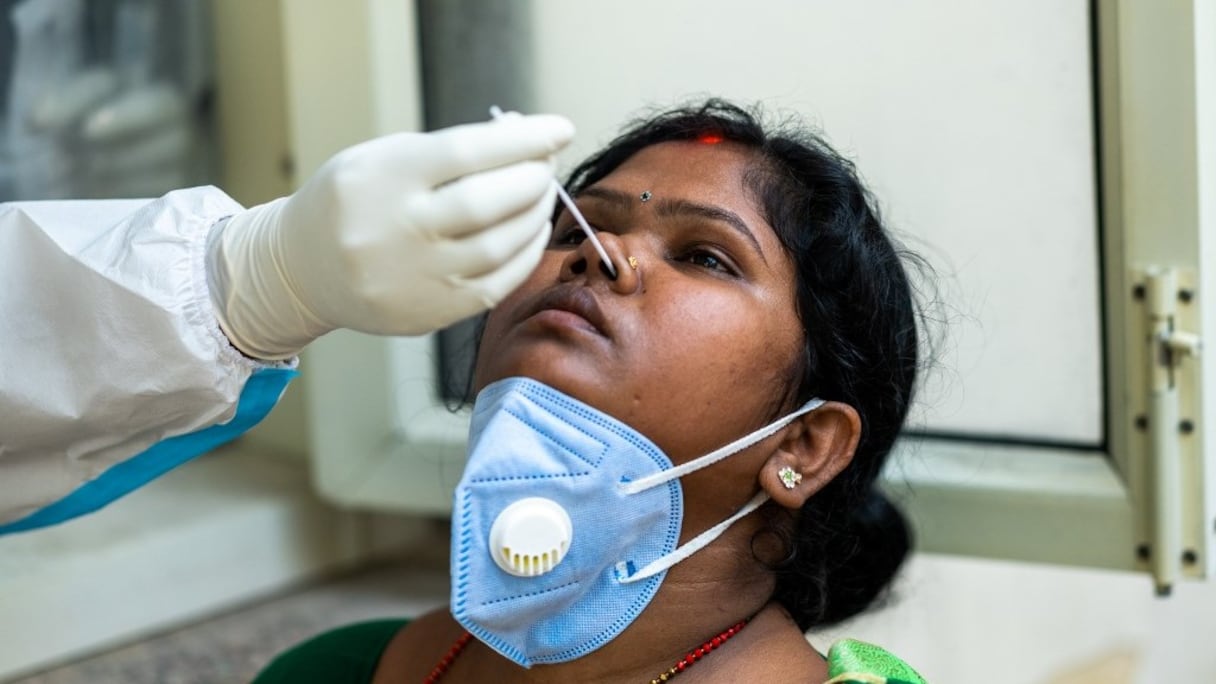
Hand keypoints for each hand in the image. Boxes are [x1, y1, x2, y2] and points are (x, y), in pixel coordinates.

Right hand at [207, 113, 574, 358]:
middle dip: (533, 178)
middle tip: (547, 165)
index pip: (468, 151)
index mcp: (383, 178)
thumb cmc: (355, 200)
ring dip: (534, 215)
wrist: (302, 268)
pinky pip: (496, 284)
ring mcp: (414, 277)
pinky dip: (524, 255)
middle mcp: (397, 230)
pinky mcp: (428, 312)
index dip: (524, 138)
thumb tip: (526, 137)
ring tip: (541, 195)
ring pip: (499, 246)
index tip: (559, 129)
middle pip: (488, 201)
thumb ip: (452, 149)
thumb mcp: (385, 157)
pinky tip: (531, 232)